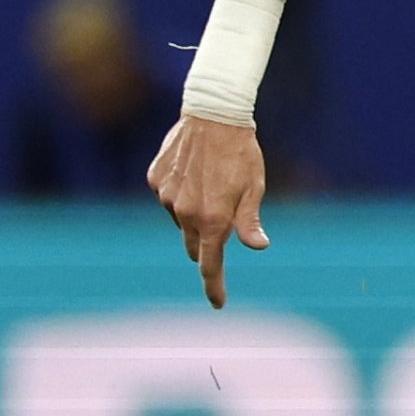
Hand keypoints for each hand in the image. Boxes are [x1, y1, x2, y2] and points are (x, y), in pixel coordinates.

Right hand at [147, 116, 269, 307]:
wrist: (213, 112)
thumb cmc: (241, 151)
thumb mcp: (254, 187)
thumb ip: (250, 221)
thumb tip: (258, 246)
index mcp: (212, 219)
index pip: (210, 265)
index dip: (214, 286)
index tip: (218, 303)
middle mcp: (185, 212)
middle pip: (193, 245)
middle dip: (206, 243)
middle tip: (223, 218)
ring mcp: (166, 196)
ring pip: (180, 220)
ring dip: (194, 214)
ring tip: (211, 183)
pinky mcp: (156, 179)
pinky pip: (168, 197)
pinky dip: (181, 193)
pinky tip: (194, 171)